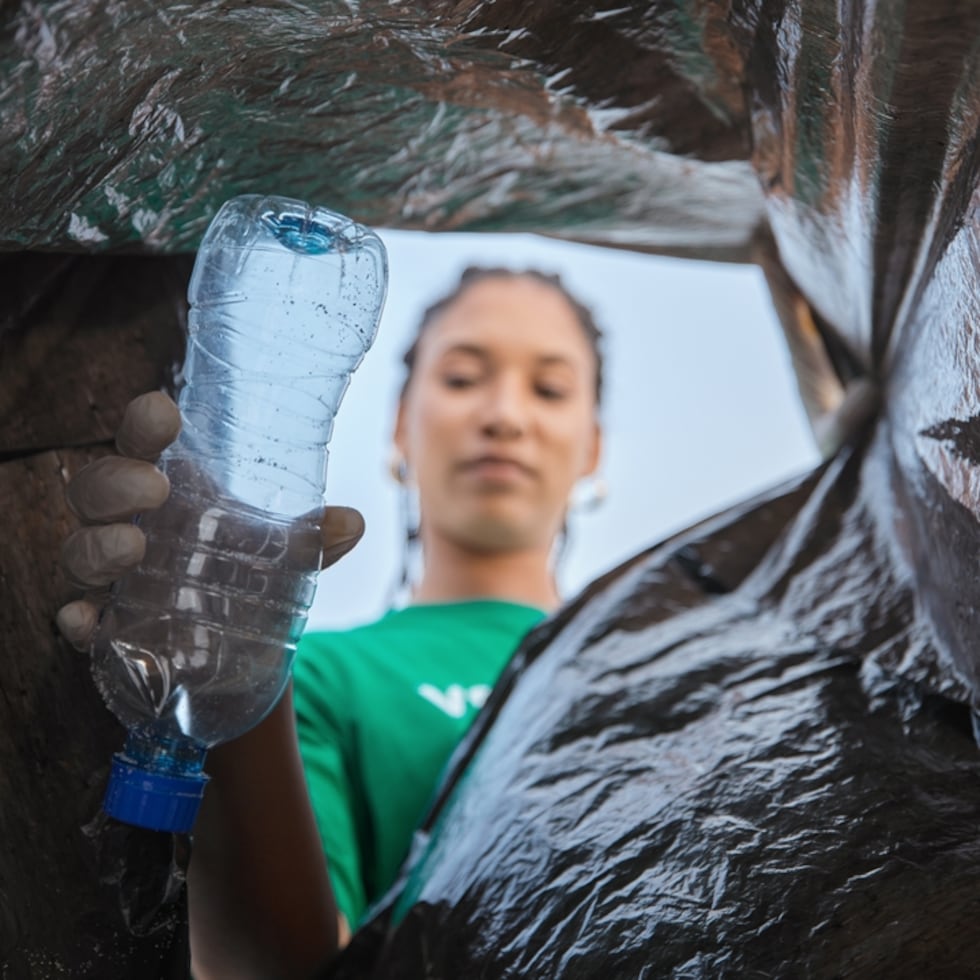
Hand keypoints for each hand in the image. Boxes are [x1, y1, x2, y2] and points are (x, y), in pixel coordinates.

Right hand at [56, 391, 364, 649]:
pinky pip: (75, 621)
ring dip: (97, 546)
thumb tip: (352, 522)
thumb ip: (314, 540)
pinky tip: (88, 621)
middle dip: (115, 482)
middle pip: (95, 490)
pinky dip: (76, 620)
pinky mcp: (106, 632)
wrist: (239, 656)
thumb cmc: (248, 580)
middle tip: (153, 488)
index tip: (162, 411)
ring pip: (78, 551)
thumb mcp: (286, 557)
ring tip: (132, 547)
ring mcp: (111, 580)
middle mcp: (127, 526)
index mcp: (168, 491)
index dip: (143, 425)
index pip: (142, 445)